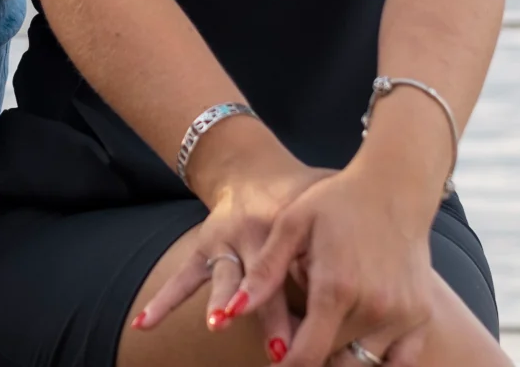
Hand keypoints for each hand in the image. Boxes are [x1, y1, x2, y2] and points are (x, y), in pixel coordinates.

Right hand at [137, 142, 328, 361]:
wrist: (261, 172)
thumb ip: (344, 266)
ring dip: (224, 304)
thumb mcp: (328, 226)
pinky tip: (143, 325)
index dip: (314, 330)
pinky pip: (183, 276)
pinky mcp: (204, 243)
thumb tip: (376, 320)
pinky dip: (163, 301)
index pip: (308, 292)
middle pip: (268, 291)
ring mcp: (228, 239)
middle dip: (275, 327)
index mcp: (297, 239)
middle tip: (282, 353)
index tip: (310, 354)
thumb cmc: (309, 205)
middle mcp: (260, 238)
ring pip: (226, 278)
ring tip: (220, 323)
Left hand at [232, 160, 440, 366]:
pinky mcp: (421, 315)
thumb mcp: (292, 226)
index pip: (307, 356)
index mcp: (336, 287)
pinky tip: (357, 344)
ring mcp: (402, 315)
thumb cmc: (336, 203)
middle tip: (297, 334)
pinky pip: (399, 362)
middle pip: (333, 361)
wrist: (394, 188)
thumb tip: (232, 311)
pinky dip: (379, 362)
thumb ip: (265, 272)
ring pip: (362, 363)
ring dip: (340, 357)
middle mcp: (373, 308)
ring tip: (324, 330)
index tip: (275, 362)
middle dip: (310, 357)